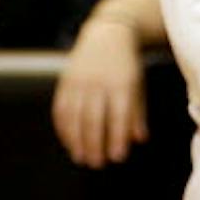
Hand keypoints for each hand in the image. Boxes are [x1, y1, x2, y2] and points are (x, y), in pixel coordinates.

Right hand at [51, 16, 146, 167]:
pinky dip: (63, 126)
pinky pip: (61, 107)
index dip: (117, 138)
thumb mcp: (137, 87)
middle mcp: (98, 83)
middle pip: (94, 118)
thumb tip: (138, 139)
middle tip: (96, 163)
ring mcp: (79, 81)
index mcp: (121, 84)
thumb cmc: (127, 67)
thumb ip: (136, 113)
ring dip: (75, 139)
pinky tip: (67, 141)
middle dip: (94, 143)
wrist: (107, 36)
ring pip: (74, 115)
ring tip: (80, 157)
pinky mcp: (65, 81)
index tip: (117, 157)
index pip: (119, 116)